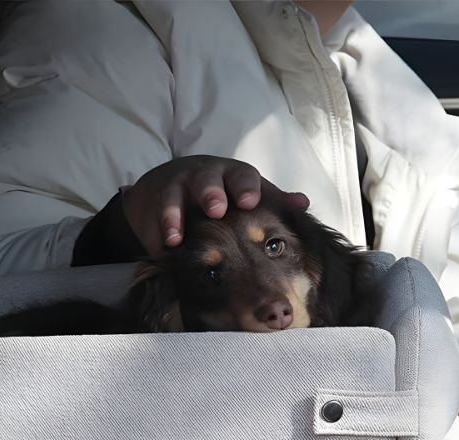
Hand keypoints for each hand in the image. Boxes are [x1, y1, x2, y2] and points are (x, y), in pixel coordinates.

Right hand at [122, 156, 309, 255]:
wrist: (172, 187)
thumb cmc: (221, 195)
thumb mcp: (246, 196)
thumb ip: (272, 202)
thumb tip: (303, 203)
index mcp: (231, 176)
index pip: (242, 176)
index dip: (246, 187)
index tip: (250, 202)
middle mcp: (204, 177)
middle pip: (207, 179)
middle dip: (211, 193)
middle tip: (216, 210)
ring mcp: (177, 188)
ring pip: (175, 195)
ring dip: (175, 214)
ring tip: (177, 236)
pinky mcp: (156, 203)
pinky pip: (155, 215)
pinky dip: (159, 229)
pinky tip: (164, 245)